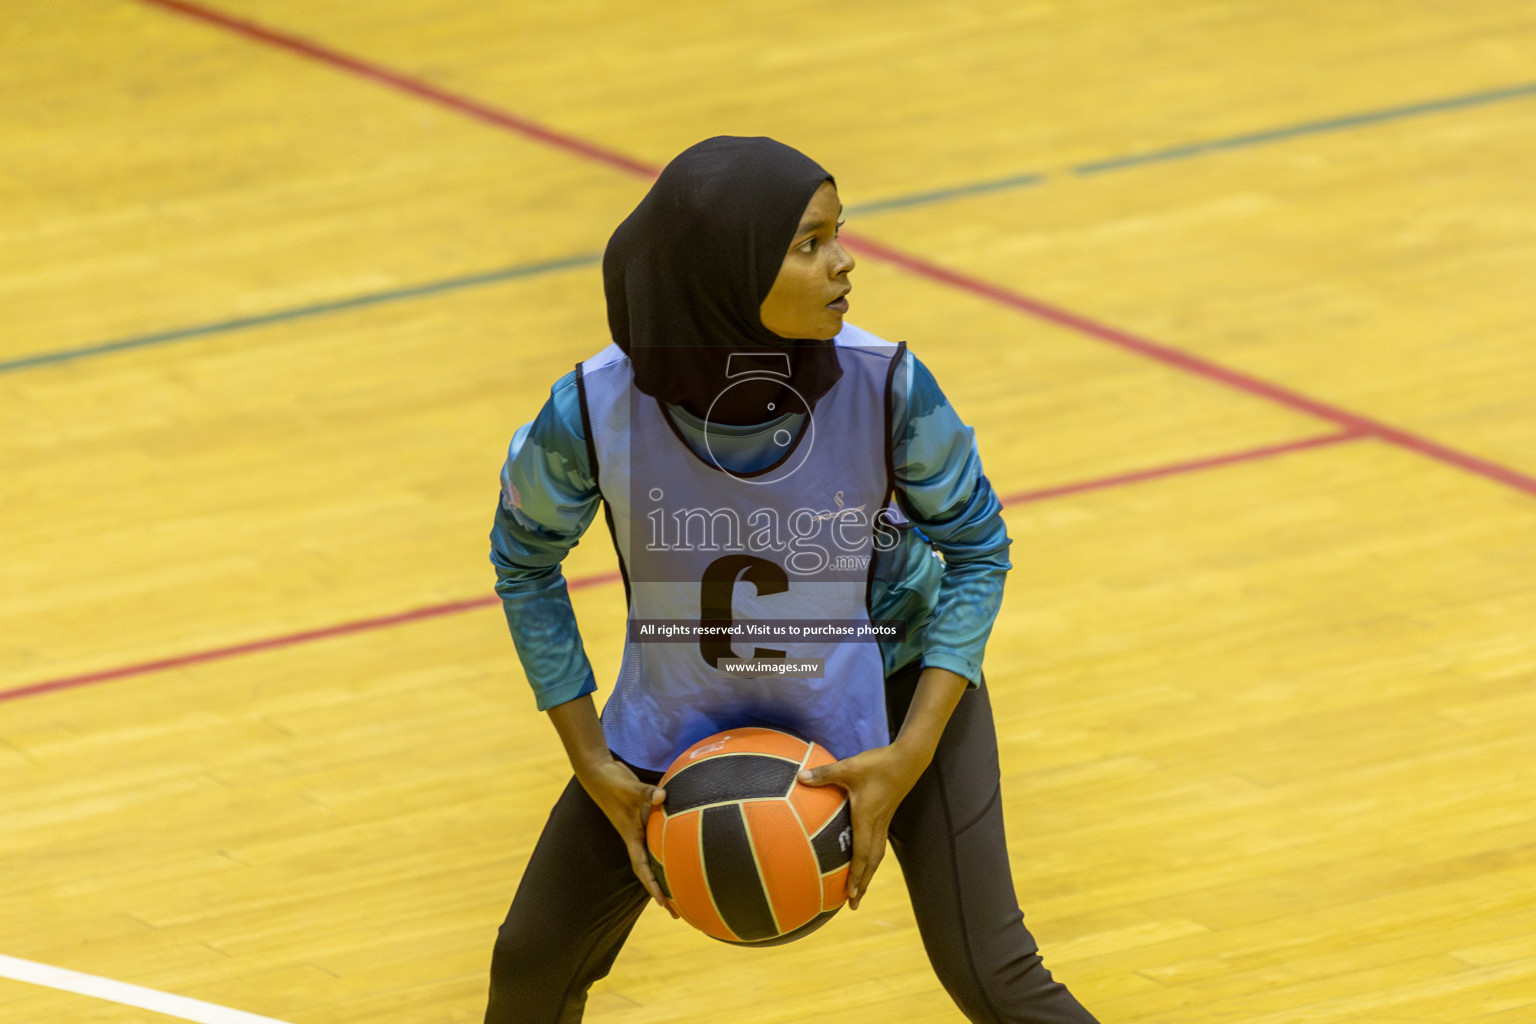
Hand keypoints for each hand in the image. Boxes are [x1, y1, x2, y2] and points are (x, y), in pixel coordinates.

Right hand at [545, 695, 677, 917]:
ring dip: (665, 873)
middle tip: (677, 913)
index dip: (652, 885)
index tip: (663, 903)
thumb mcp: (629, 787)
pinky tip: (682, 852)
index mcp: (631, 835)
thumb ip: (646, 792)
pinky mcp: (643, 817)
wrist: (598, 771)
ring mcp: (639, 828)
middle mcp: (635, 836)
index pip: (642, 866)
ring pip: (654, 857)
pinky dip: (667, 848)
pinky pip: (658, 839)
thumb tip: (663, 796)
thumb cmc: (612, 781)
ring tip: (682, 891)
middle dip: (661, 891)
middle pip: (649, 870)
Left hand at [797, 744, 922, 909]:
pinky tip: (864, 859)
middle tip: (854, 904)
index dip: (856, 875)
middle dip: (863, 884)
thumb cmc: (878, 764)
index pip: (861, 853)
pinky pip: (878, 844)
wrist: (908, 760)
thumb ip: (824, 774)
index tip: (849, 894)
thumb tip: (799, 777)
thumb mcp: (848, 767)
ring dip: (868, 874)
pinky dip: (870, 858)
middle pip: (871, 862)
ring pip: (876, 855)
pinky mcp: (886, 816)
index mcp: (866, 818)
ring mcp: (883, 822)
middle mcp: (876, 825)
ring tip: (860, 890)